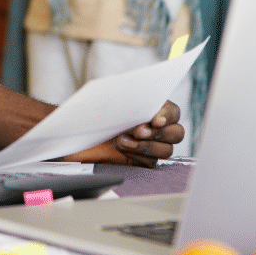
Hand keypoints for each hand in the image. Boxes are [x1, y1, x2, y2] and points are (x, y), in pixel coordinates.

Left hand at [61, 100, 183, 167]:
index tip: (155, 119)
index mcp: (154, 108)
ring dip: (146, 146)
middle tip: (139, 131)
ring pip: (166, 150)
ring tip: (123, 140)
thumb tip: (137, 92)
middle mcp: (157, 127)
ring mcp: (153, 145)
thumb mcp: (107, 100)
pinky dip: (138, 156)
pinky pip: (151, 162)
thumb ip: (125, 97)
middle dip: (158, 133)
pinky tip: (122, 148)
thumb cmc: (95, 114)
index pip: (173, 112)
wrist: (79, 134)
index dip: (167, 115)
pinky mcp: (143, 160)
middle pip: (176, 133)